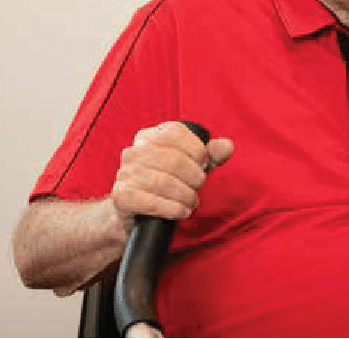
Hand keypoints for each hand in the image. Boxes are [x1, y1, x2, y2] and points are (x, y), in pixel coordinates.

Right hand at [110, 121, 233, 222]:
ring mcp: (125, 174)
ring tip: (191, 202)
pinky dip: (172, 209)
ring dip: (185, 196)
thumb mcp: (192, 166)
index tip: (204, 165)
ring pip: (163, 182)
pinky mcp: (121, 196)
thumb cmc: (168, 185)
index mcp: (149, 136)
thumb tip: (227, 146)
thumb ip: (211, 155)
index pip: (176, 133)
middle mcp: (134, 151)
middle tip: (198, 188)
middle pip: (173, 160)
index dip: (197, 150)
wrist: (135, 215)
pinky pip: (151, 202)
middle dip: (194, 177)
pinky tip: (181, 211)